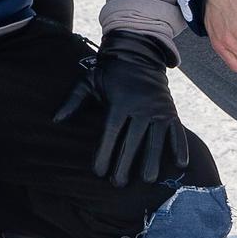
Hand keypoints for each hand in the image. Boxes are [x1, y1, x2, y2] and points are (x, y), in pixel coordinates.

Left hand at [53, 31, 192, 186]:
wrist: (139, 53)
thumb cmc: (110, 73)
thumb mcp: (88, 81)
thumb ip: (73, 100)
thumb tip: (56, 120)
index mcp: (119, 103)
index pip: (111, 134)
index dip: (104, 154)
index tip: (98, 172)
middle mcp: (140, 108)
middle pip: (133, 142)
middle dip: (125, 164)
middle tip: (119, 183)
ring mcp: (158, 111)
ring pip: (156, 140)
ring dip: (152, 161)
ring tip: (148, 180)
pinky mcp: (171, 112)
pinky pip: (177, 132)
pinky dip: (180, 147)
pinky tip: (180, 165)